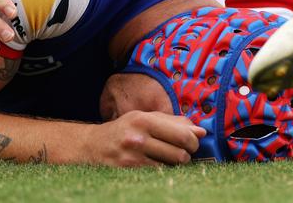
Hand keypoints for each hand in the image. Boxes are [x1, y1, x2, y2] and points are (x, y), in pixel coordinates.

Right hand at [86, 111, 205, 166]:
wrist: (91, 146)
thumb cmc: (124, 130)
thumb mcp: (144, 118)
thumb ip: (173, 122)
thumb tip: (201, 132)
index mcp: (143, 120)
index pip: (182, 135)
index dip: (193, 142)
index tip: (192, 143)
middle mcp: (137, 138)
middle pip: (180, 153)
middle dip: (186, 155)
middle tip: (182, 153)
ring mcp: (132, 158)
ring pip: (171, 167)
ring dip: (174, 164)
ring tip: (167, 158)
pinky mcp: (129, 172)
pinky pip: (158, 175)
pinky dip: (162, 172)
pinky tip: (155, 165)